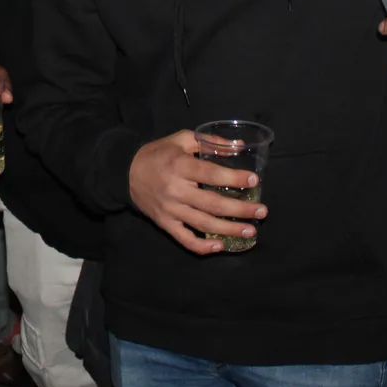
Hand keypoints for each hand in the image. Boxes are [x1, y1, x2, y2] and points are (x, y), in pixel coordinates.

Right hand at [128, 131, 266, 254]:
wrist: (125, 172)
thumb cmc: (158, 153)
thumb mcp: (181, 140)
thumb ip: (210, 143)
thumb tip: (239, 146)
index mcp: (180, 166)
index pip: (211, 174)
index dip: (234, 178)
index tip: (254, 181)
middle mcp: (176, 190)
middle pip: (212, 203)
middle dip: (240, 209)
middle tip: (262, 212)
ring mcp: (170, 210)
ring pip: (203, 224)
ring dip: (229, 230)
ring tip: (251, 231)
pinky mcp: (165, 223)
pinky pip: (185, 239)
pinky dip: (202, 246)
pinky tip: (220, 246)